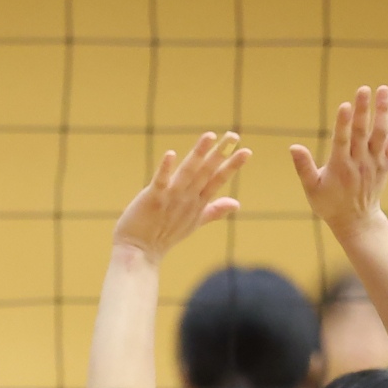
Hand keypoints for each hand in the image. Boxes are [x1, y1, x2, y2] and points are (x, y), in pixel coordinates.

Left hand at [112, 131, 249, 260]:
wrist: (140, 252)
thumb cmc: (166, 235)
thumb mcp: (195, 221)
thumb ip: (215, 210)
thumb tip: (237, 203)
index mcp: (197, 202)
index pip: (217, 180)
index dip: (232, 166)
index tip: (247, 150)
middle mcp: (187, 198)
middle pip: (206, 172)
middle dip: (220, 154)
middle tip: (234, 135)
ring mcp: (170, 198)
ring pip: (187, 172)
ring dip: (198, 154)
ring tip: (209, 136)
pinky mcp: (152, 199)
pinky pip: (160, 182)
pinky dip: (165, 169)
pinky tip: (170, 154)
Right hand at [291, 85, 387, 240]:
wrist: (356, 221)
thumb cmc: (329, 204)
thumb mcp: (311, 188)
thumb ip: (303, 167)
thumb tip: (293, 147)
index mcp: (339, 167)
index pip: (341, 140)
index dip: (343, 122)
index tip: (345, 104)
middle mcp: (359, 162)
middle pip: (361, 132)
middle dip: (363, 110)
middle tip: (365, 88)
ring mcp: (374, 162)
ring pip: (380, 134)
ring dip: (383, 111)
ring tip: (383, 89)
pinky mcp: (385, 164)